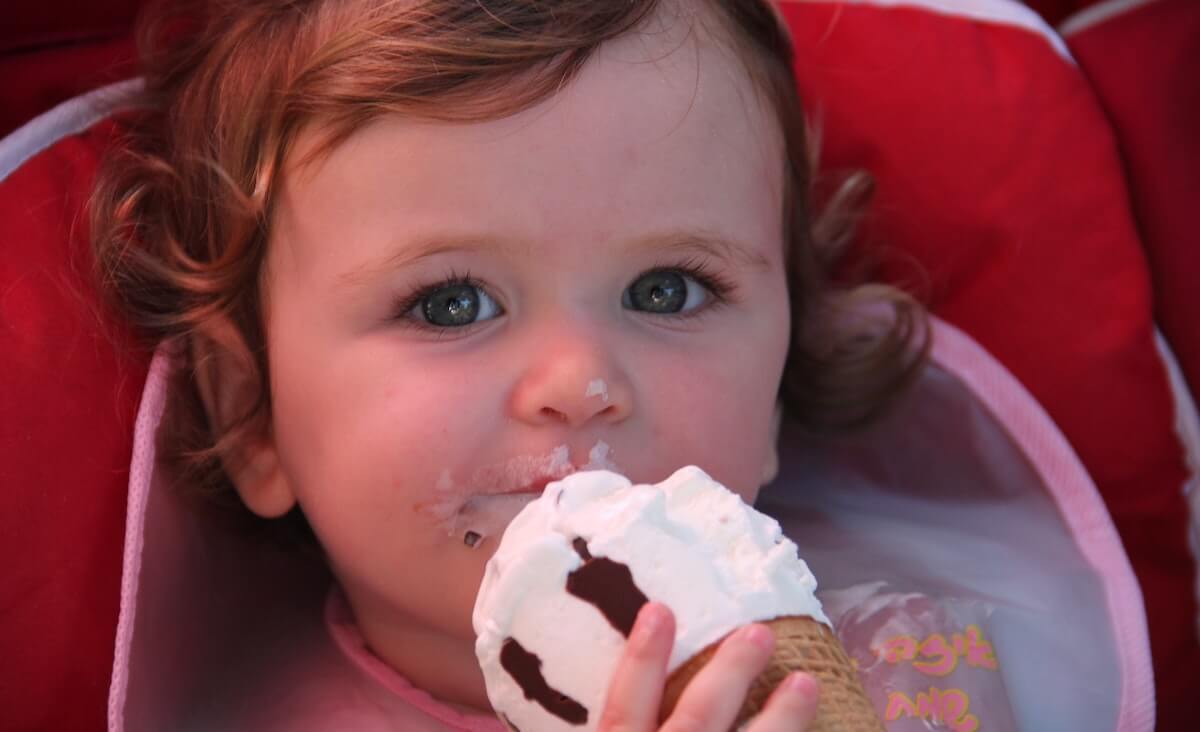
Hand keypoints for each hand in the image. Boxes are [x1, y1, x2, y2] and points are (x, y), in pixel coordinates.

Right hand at [598, 603, 819, 730]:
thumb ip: (622, 720)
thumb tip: (611, 678)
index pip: (625, 706)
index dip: (643, 658)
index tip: (660, 609)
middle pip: (697, 719)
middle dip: (730, 673)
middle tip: (759, 631)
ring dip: (782, 718)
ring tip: (805, 682)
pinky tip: (816, 731)